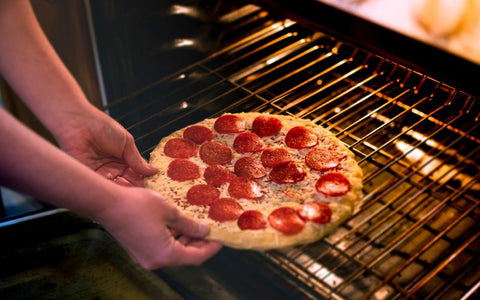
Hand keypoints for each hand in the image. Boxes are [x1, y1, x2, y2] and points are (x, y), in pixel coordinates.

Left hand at [56, 108, 156, 185]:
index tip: (154, 185)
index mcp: (123, 160)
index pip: (136, 174)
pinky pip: (102, 186)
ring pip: (116, 187)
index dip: (145, 180)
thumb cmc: (102, 127)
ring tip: (134, 191)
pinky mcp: (89, 176)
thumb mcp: (126, 143)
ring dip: (125, 190)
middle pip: (128, 183)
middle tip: (147, 193)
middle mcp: (112, 168)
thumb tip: (153, 170)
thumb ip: (138, 160)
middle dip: (136, 188)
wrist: (79, 123)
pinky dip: (112, 188)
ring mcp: (101, 173)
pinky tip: (119, 187)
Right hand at [97, 187, 222, 268]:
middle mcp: (155, 261)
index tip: (221, 238)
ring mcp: (145, 257)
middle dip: (199, 243)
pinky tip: (178, 224)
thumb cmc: (137, 205)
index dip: (211, 248)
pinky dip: (172, 239)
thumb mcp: (170, 211)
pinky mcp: (138, 250)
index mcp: (165, 254)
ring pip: (173, 252)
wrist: (107, 204)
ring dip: (185, 240)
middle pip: (184, 256)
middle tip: (210, 229)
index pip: (196, 257)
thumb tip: (204, 231)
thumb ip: (189, 224)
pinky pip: (161, 248)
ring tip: (196, 224)